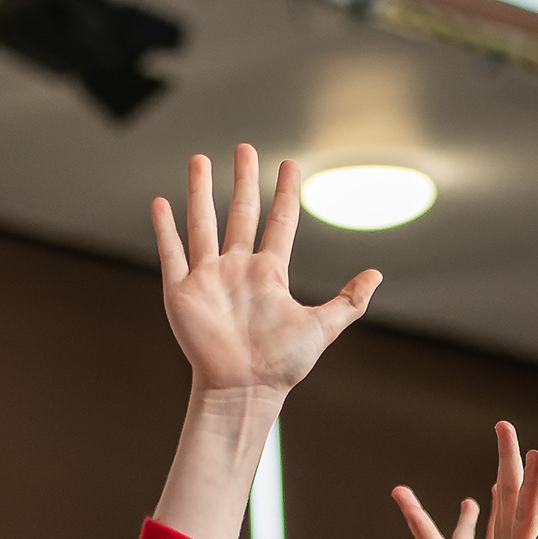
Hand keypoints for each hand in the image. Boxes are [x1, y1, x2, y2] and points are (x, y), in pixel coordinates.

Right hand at [151, 146, 377, 398]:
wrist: (245, 390)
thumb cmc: (282, 365)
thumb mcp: (323, 328)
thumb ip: (349, 301)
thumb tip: (377, 274)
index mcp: (270, 274)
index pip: (279, 223)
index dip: (284, 193)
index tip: (289, 164)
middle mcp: (238, 269)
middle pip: (239, 213)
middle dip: (241, 180)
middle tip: (244, 148)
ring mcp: (209, 278)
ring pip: (203, 225)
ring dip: (199, 192)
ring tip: (199, 159)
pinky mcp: (183, 293)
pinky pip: (172, 254)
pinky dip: (165, 230)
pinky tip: (160, 204)